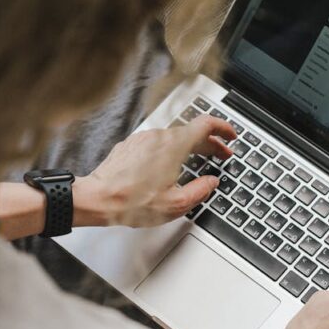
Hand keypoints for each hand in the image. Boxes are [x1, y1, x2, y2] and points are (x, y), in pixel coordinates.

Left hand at [75, 115, 236, 227]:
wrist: (97, 199)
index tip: (230, 136)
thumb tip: (211, 182)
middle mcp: (158, 136)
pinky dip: (170, 150)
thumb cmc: (131, 202)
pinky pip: (157, 143)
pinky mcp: (131, 145)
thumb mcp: (176, 204)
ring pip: (173, 137)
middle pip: (191, 131)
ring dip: (189, 146)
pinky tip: (170, 166)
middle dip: (210, 143)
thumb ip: (200, 190)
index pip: (206, 124)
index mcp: (174, 146)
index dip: (223, 128)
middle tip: (220, 155)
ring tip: (196, 162)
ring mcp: (143, 138)